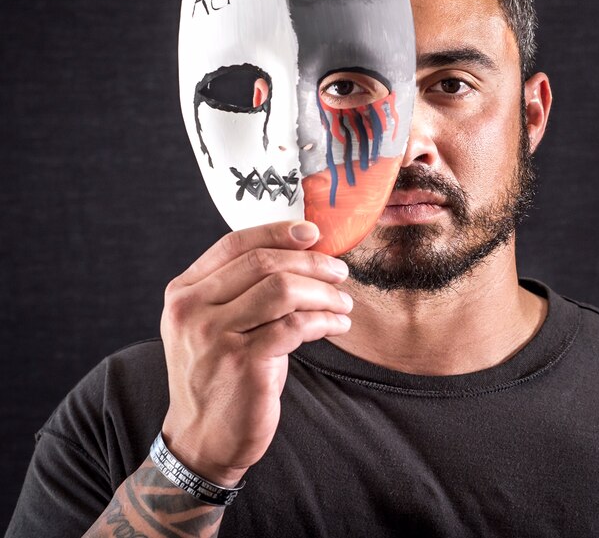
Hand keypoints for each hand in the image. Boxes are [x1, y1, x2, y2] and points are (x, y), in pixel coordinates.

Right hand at [159, 221, 351, 485]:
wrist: (203, 439)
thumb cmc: (220, 376)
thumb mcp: (214, 326)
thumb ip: (240, 290)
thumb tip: (301, 252)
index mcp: (183, 293)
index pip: (234, 243)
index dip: (278, 232)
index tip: (313, 232)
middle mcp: (191, 310)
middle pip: (264, 263)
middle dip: (312, 263)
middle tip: (339, 272)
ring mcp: (215, 336)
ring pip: (283, 290)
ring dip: (324, 293)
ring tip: (342, 303)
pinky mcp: (243, 362)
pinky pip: (297, 325)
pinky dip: (325, 321)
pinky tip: (337, 325)